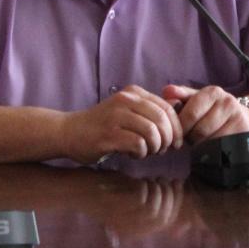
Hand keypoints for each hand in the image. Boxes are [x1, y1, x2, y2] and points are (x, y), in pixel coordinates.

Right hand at [62, 85, 182, 162]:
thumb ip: (151, 110)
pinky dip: (141, 153)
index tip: (176, 142)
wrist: (69, 132)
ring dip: (155, 147)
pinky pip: (137, 144)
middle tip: (162, 150)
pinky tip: (133, 154)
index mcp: (133, 93)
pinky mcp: (108, 134)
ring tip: (147, 152)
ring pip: (152, 132)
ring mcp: (115, 116)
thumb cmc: (102, 125)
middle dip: (168, 139)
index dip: (177, 127)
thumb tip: (179, 110)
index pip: (167, 107)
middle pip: (162, 120)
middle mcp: (125, 101)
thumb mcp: (128, 111)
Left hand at [162, 84, 248, 144]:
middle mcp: (228, 102)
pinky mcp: (245, 133)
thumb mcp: (197, 101)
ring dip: (203, 145)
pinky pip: (222, 149)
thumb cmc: (212, 111)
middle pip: (199, 131)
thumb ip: (180, 96)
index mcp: (213, 92)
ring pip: (210, 141)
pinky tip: (216, 146)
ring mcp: (238, 118)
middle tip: (194, 137)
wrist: (241, 120)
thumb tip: (166, 91)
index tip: (182, 131)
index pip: (190, 115)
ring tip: (205, 140)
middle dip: (192, 137)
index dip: (182, 127)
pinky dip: (215, 152)